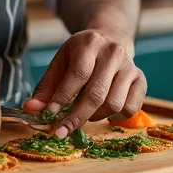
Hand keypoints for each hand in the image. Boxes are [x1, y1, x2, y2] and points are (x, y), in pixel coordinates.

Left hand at [23, 29, 145, 137]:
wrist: (111, 39)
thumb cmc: (81, 56)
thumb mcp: (60, 63)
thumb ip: (46, 87)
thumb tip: (31, 109)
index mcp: (89, 43)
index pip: (77, 75)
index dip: (63, 98)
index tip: (50, 115)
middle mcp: (113, 52)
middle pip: (96, 94)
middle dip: (76, 117)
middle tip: (61, 132)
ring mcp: (130, 66)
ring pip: (114, 104)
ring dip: (95, 116)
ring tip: (85, 112)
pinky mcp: (141, 79)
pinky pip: (130, 108)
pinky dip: (115, 117)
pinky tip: (104, 112)